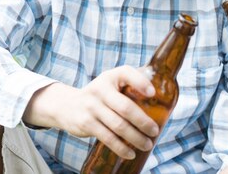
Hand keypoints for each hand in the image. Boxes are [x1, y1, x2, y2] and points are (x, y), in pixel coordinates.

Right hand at [23, 65, 158, 159]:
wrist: (66, 105)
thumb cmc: (99, 94)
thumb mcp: (111, 82)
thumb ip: (131, 83)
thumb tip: (160, 96)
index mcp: (110, 76)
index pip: (126, 73)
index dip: (141, 82)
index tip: (153, 93)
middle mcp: (100, 89)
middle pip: (126, 107)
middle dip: (143, 121)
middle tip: (155, 131)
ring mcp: (92, 107)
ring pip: (118, 125)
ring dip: (135, 138)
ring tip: (147, 145)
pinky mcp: (86, 123)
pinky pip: (107, 138)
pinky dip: (120, 147)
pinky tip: (131, 153)